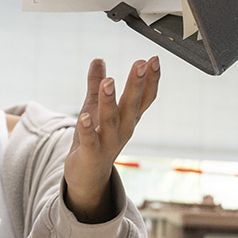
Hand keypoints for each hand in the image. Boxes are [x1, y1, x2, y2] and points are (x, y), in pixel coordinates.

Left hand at [63, 56, 159, 221]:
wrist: (87, 177)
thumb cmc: (94, 139)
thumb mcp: (94, 108)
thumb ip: (95, 85)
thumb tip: (98, 60)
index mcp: (128, 118)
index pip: (144, 98)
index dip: (151, 80)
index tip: (154, 59)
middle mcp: (123, 130)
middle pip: (132, 105)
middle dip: (136, 84)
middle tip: (140, 63)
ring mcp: (108, 144)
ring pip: (111, 121)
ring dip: (110, 101)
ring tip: (109, 81)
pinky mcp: (91, 155)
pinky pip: (90, 141)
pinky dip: (87, 129)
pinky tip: (83, 115)